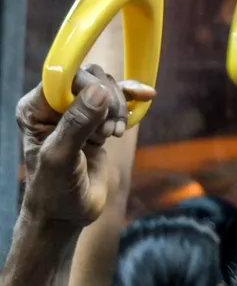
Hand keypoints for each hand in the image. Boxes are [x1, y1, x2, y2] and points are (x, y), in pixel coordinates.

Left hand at [16, 66, 154, 225]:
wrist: (68, 213)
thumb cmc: (54, 190)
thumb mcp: (61, 158)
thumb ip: (77, 124)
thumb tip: (99, 92)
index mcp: (35, 108)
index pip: (65, 77)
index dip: (89, 86)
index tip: (103, 109)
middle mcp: (54, 105)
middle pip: (91, 78)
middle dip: (108, 101)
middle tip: (109, 130)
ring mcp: (78, 112)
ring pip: (107, 87)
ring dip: (119, 108)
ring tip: (114, 134)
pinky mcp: (97, 121)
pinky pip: (119, 98)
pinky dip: (133, 98)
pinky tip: (146, 99)